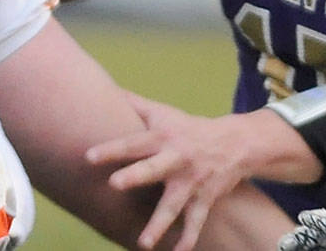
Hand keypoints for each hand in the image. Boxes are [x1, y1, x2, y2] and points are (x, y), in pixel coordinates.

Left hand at [86, 94, 316, 250]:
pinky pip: (196, 221)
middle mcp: (176, 159)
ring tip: (144, 244)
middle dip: (136, 176)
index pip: (134, 143)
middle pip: (154, 168)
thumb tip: (106, 90)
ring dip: (159, 224)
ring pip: (174, 204)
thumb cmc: (189, 128)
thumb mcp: (165, 113)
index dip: (112, 149)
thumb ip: (135, 105)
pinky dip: (189, 238)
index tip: (89, 156)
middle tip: (114, 184)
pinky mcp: (204, 198)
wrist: (237, 142)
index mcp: (163, 138)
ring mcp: (191, 181)